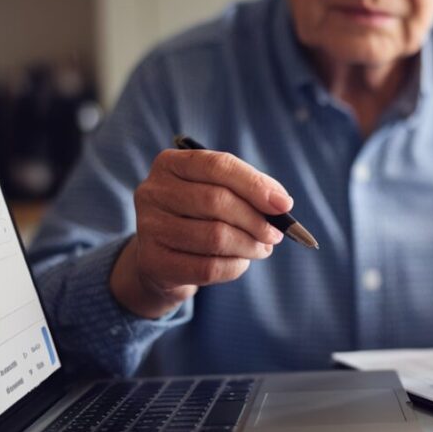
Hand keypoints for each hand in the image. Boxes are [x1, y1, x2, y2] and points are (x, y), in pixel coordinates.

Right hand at [110, 148, 291, 317]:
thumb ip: (249, 191)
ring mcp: (148, 227)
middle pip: (216, 201)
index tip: (284, 205)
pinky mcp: (153, 262)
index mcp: (170, 163)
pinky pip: (207, 268)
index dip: (254, 185)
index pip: (217, 166)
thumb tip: (282, 203)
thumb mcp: (219, 194)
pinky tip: (240, 262)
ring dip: (249, 246)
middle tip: (275, 234)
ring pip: (214, 237)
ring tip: (262, 249)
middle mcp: (153, 191)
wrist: (163, 260)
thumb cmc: (199, 218)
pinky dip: (234, 267)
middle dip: (255, 220)